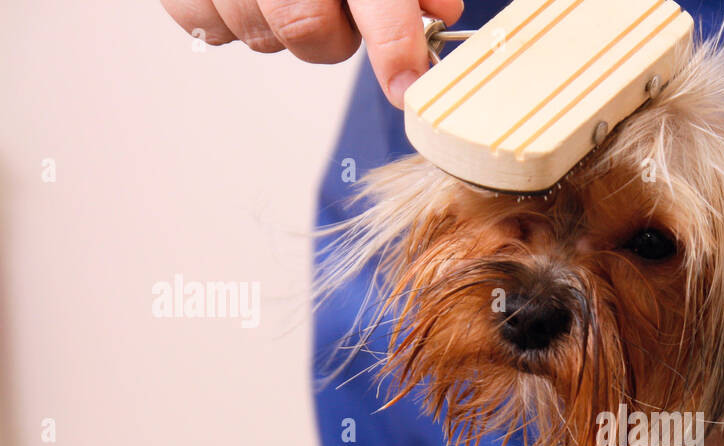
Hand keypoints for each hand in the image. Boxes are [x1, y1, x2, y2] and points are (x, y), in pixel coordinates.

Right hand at [160, 0, 464, 106]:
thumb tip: (440, 9)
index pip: (376, 5)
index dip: (395, 48)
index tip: (406, 86)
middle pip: (307, 32)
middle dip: (332, 35)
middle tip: (337, 7)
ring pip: (260, 37)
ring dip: (281, 25)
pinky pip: (211, 28)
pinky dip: (232, 17)